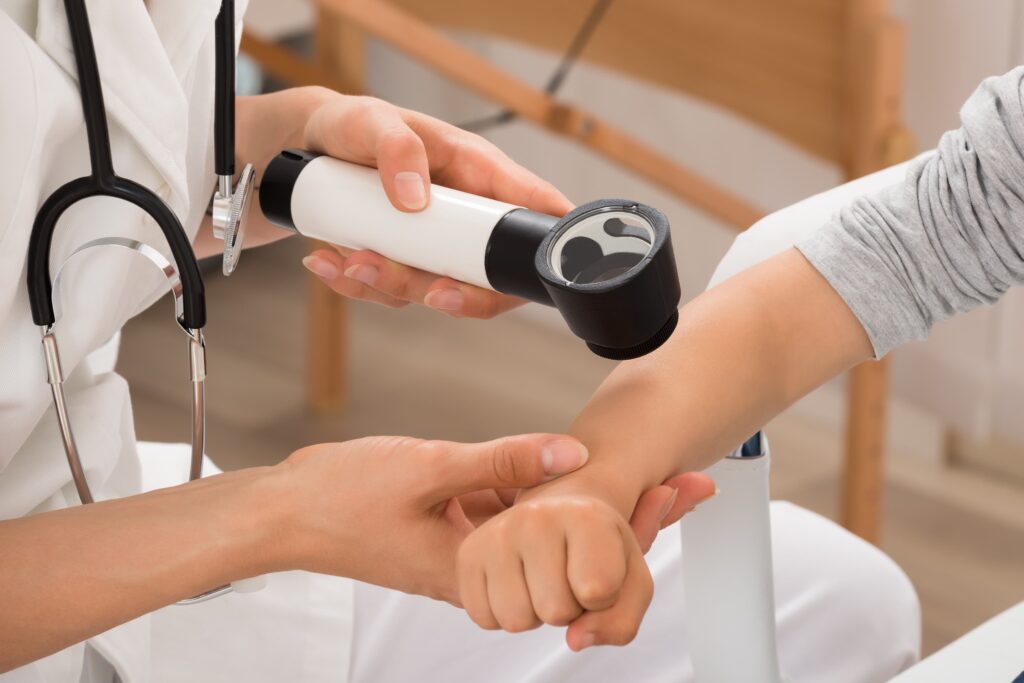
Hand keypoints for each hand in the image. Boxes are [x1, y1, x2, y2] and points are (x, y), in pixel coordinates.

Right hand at [270, 433, 587, 602]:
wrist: (283, 508)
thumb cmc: (344, 497)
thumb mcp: (433, 469)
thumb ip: (502, 461)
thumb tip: (569, 453)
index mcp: (466, 572)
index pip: (544, 563)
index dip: (574, 528)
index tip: (598, 490)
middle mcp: (459, 570)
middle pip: (529, 546)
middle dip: (555, 508)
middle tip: (583, 465)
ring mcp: (444, 550)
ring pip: (504, 526)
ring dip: (525, 494)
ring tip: (554, 455)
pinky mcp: (432, 531)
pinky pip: (477, 513)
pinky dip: (493, 489)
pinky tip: (506, 459)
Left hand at [296, 93, 572, 317]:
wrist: (311, 146)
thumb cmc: (355, 125)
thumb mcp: (372, 119)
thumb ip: (397, 148)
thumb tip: (414, 197)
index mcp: (480, 172)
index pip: (534, 207)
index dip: (550, 241)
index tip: (545, 270)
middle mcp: (466, 214)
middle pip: (491, 274)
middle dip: (462, 294)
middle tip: (433, 295)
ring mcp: (436, 244)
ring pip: (435, 289)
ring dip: (391, 285)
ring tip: (349, 262)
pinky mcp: (404, 261)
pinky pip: (392, 291)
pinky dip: (358, 285)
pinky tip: (328, 263)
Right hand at [456, 474, 715, 650]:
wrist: (560, 516)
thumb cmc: (600, 550)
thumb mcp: (634, 577)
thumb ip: (624, 615)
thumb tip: (577, 639)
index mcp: (586, 514)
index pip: (599, 592)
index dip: (606, 598)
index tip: (604, 570)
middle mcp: (537, 517)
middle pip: (557, 612)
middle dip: (569, 608)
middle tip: (569, 575)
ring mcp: (497, 534)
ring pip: (518, 620)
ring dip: (533, 612)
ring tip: (543, 577)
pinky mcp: (468, 554)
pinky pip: (486, 618)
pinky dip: (502, 611)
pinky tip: (518, 582)